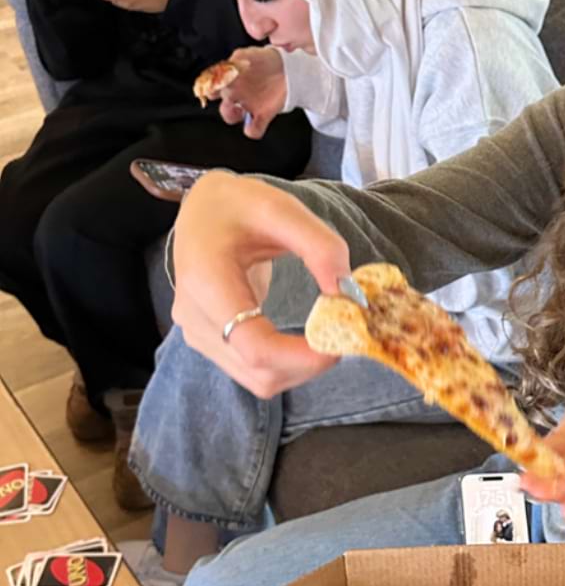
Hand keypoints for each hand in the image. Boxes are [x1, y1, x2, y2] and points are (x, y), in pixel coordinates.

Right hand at [170, 171, 350, 397]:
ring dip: (302, 367)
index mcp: (206, 281)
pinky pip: (253, 371)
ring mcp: (197, 334)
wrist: (203, 210)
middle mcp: (195, 316)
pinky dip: (288, 364)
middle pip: (259, 371)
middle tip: (347, 333)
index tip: (342, 343)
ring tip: (331, 331)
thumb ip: (320, 246)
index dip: (301, 357)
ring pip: (258, 379)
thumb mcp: (282, 208)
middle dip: (310, 363)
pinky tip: (310, 336)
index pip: (253, 344)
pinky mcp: (210, 341)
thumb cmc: (240, 205)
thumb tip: (348, 293)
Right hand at [217, 47, 286, 139]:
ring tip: (238, 111)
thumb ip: (238, 58)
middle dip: (223, 100)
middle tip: (230, 97)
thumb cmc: (266, 60)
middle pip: (221, 103)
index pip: (211, 87)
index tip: (212, 88)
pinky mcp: (263, 114)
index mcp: (229, 80)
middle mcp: (235, 94)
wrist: (288, 68)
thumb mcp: (249, 54)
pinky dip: (252, 130)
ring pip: (231, 116)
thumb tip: (232, 62)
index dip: (209, 89)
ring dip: (231, 115)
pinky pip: (253, 129)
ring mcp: (248, 105)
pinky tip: (254, 124)